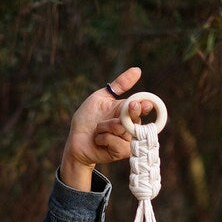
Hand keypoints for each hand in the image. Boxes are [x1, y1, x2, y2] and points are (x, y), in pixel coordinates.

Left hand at [60, 67, 153, 190]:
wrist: (75, 140)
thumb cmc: (87, 119)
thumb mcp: (101, 98)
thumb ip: (119, 85)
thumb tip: (138, 70)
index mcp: (128, 111)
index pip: (144, 106)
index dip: (146, 105)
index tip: (143, 104)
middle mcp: (131, 125)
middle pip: (137, 117)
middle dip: (127, 114)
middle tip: (118, 114)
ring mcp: (128, 139)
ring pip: (124, 129)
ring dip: (106, 127)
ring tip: (97, 129)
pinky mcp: (122, 152)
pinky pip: (118, 142)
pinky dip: (104, 138)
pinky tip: (98, 140)